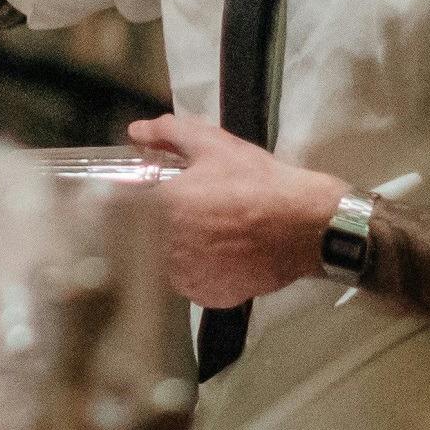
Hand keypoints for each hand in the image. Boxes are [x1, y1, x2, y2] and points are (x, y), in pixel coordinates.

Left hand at [125, 114, 345, 307]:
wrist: (307, 226)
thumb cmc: (260, 184)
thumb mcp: (215, 145)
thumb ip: (169, 134)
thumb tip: (138, 132)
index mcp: (160, 209)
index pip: (123, 208)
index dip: (137, 200)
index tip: (154, 196)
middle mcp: (166, 248)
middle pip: (143, 237)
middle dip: (160, 224)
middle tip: (195, 212)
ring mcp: (186, 277)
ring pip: (165, 263)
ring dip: (177, 249)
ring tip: (211, 232)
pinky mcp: (209, 296)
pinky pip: (190, 284)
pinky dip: (199, 271)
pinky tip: (220, 254)